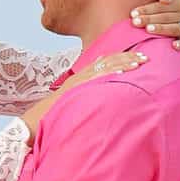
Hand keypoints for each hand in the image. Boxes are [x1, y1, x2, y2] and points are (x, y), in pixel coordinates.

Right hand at [20, 49, 146, 139]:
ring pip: (104, 68)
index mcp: (81, 78)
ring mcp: (78, 83)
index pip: (105, 63)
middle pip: (108, 62)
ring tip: (139, 63)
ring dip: (123, 65)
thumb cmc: (52, 116)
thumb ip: (85, 93)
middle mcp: (80, 77)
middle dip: (127, 59)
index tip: (138, 59)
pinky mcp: (76, 89)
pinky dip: (108, 75)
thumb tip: (100, 92)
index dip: (122, 59)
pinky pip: (95, 80)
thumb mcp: (71, 101)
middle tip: (145, 58)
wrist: (34, 122)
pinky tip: (121, 73)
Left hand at [130, 0, 179, 49]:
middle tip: (135, 22)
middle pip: (165, 17)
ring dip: (161, 28)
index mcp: (178, 1)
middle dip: (149, 19)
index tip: (133, 13)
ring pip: (173, 28)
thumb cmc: (164, 2)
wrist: (174, 13)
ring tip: (148, 29)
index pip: (160, 6)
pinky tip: (174, 45)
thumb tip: (165, 0)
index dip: (146, 10)